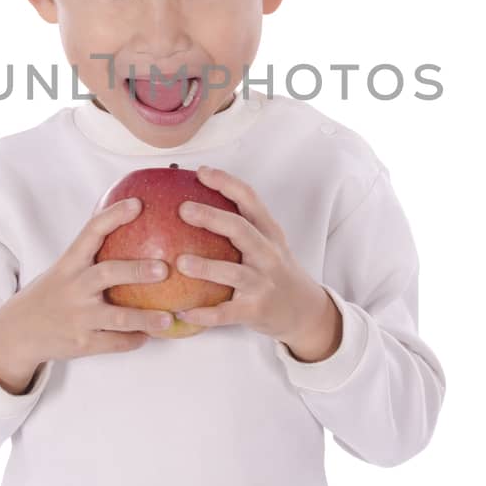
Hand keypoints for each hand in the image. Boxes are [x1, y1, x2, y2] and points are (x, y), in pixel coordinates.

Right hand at [0, 198, 176, 390]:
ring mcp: (78, 317)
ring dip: (145, 317)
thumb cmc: (52, 293)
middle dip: (136, 270)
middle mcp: (74, 288)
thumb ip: (91, 253)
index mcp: (70, 264)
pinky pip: (114, 343)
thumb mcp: (65, 269)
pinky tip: (149, 335)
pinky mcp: (82, 343)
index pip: (91, 232)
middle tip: (164, 268)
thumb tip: (130, 220)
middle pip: (107, 274)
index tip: (137, 204)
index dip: (113, 216)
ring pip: (117, 318)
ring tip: (169, 318)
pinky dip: (134, 340)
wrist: (19, 332)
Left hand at [173, 165, 341, 359]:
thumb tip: (192, 201)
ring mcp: (263, 283)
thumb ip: (240, 224)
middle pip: (241, 230)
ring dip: (207, 267)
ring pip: (234, 273)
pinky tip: (181, 311)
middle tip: (183, 209)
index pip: (250, 199)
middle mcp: (268, 254)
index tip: (202, 172)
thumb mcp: (267, 242)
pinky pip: (226, 313)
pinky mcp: (255, 310)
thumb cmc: (275, 270)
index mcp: (269, 232)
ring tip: (180, 262)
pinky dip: (204, 313)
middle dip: (212, 217)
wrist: (305, 310)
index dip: (227, 183)